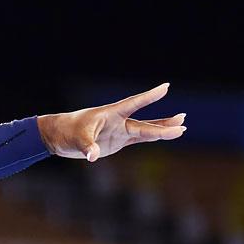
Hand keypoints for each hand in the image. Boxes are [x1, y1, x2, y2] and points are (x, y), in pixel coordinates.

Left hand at [38, 81, 185, 161]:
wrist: (60, 136)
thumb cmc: (67, 131)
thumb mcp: (76, 139)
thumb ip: (87, 146)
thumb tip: (93, 156)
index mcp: (111, 114)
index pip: (133, 103)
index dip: (149, 96)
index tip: (166, 86)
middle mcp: (119, 121)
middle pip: (145, 123)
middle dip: (163, 124)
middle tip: (182, 121)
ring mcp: (120, 131)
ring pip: (146, 130)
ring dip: (163, 129)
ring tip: (182, 127)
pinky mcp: (118, 141)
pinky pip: (139, 138)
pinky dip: (153, 137)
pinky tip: (168, 134)